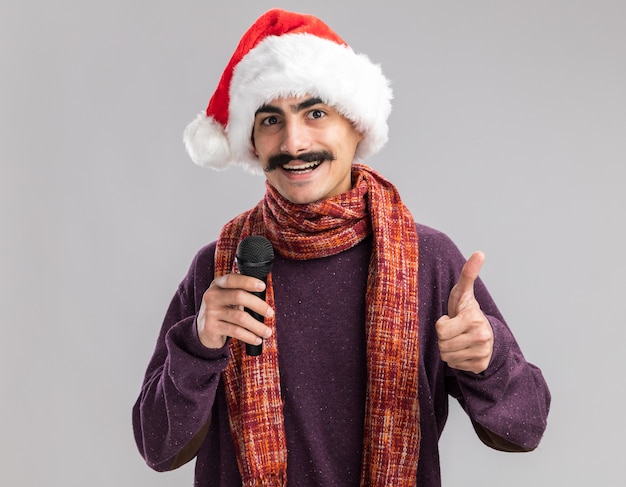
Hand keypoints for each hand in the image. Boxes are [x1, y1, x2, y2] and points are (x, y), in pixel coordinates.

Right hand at [196, 273, 273, 348]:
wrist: (203, 330)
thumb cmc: (222, 310)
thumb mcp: (227, 297)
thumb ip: (241, 293)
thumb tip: (265, 298)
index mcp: (217, 285)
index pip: (232, 279)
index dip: (248, 281)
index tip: (262, 286)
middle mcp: (212, 296)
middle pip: (238, 296)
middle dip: (258, 305)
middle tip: (270, 313)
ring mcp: (210, 312)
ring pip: (239, 317)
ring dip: (257, 326)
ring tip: (267, 332)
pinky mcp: (211, 327)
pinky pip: (235, 331)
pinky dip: (249, 336)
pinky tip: (257, 339)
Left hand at [436, 251, 493, 373]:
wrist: (484, 333)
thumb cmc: (466, 310)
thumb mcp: (463, 292)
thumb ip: (468, 273)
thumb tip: (479, 252)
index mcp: (474, 319)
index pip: (441, 330)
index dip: (442, 324)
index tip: (451, 319)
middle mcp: (481, 337)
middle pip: (442, 345)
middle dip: (444, 338)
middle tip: (454, 330)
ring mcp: (482, 353)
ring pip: (447, 357)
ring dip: (448, 349)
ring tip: (458, 339)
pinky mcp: (480, 366)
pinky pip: (454, 366)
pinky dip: (455, 359)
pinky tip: (463, 349)